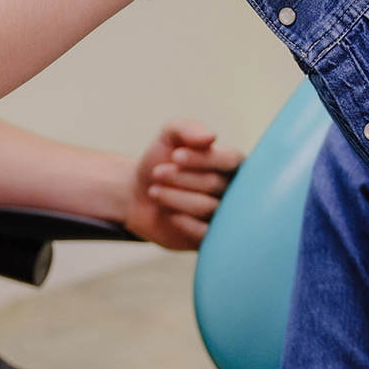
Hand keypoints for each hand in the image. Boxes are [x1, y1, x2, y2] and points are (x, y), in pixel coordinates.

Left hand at [124, 120, 244, 249]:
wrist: (136, 195)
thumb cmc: (159, 162)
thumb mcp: (169, 136)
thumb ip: (187, 129)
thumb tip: (211, 137)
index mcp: (231, 165)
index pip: (231, 160)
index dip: (203, 159)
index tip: (175, 156)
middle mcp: (233, 190)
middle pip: (216, 184)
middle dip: (181, 178)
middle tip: (158, 173)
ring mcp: (223, 217)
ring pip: (208, 208)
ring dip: (176, 198)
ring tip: (155, 191)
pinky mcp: (209, 239)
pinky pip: (205, 235)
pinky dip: (185, 223)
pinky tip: (170, 215)